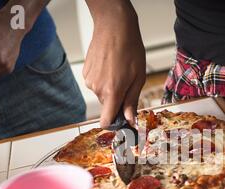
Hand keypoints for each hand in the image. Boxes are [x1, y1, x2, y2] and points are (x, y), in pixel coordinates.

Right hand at [83, 0, 145, 127]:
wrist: (114, 27)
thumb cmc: (130, 49)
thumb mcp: (138, 78)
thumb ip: (132, 102)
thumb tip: (130, 120)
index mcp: (112, 92)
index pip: (106, 121)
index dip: (114, 124)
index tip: (122, 122)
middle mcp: (97, 89)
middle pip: (107, 105)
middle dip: (117, 100)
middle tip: (127, 84)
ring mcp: (89, 80)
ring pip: (102, 93)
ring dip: (111, 88)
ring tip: (119, 71)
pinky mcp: (86, 72)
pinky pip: (96, 83)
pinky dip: (104, 79)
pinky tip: (110, 66)